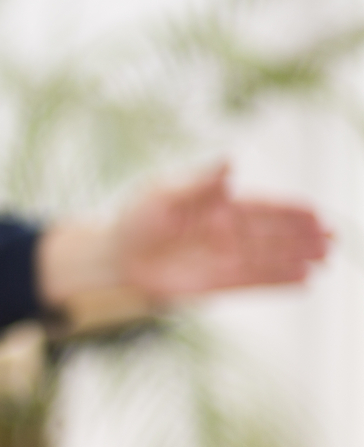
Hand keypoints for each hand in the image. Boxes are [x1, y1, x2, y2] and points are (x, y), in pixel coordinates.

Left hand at [38, 164, 329, 307]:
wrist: (113, 257)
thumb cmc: (135, 218)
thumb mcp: (163, 193)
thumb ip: (199, 182)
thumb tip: (231, 161)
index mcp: (219, 206)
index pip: (262, 208)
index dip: (289, 212)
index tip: (316, 214)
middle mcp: (228, 233)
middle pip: (272, 234)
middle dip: (302, 236)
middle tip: (334, 239)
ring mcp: (224, 259)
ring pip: (268, 259)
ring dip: (296, 259)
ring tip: (325, 260)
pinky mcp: (215, 284)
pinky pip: (252, 283)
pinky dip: (277, 282)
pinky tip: (304, 282)